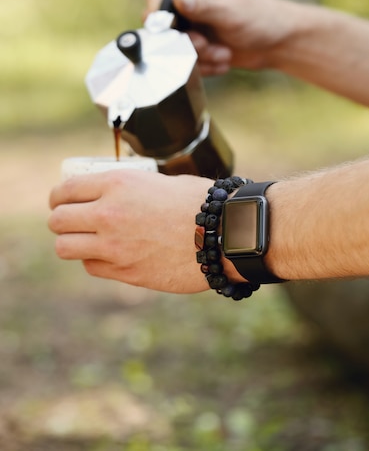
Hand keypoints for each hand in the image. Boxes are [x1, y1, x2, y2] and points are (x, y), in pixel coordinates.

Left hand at [48, 170, 213, 293]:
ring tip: (85, 240)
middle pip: (57, 221)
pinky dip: (95, 261)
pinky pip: (92, 267)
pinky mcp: (126, 272)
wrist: (225, 233)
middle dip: (60, 220)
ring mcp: (115, 246)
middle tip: (71, 221)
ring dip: (71, 243)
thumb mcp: (159, 181)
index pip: (65, 191)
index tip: (61, 201)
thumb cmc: (199, 202)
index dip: (58, 196)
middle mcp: (109, 214)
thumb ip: (129, 190)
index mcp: (117, 184)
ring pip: (65, 248)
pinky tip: (109, 254)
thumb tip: (113, 195)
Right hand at [145, 0, 299, 75]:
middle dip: (184, 40)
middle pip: (161, 21)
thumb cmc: (261, 18)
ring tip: (223, 53)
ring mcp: (190, 16)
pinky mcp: (194, 37)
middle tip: (206, 45)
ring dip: (198, 55)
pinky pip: (184, 56)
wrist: (278, 42)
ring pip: (172, 43)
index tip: (166, 33)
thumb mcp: (230, 12)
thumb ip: (201, 7)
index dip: (156, 13)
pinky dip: (203, 63)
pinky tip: (223, 58)